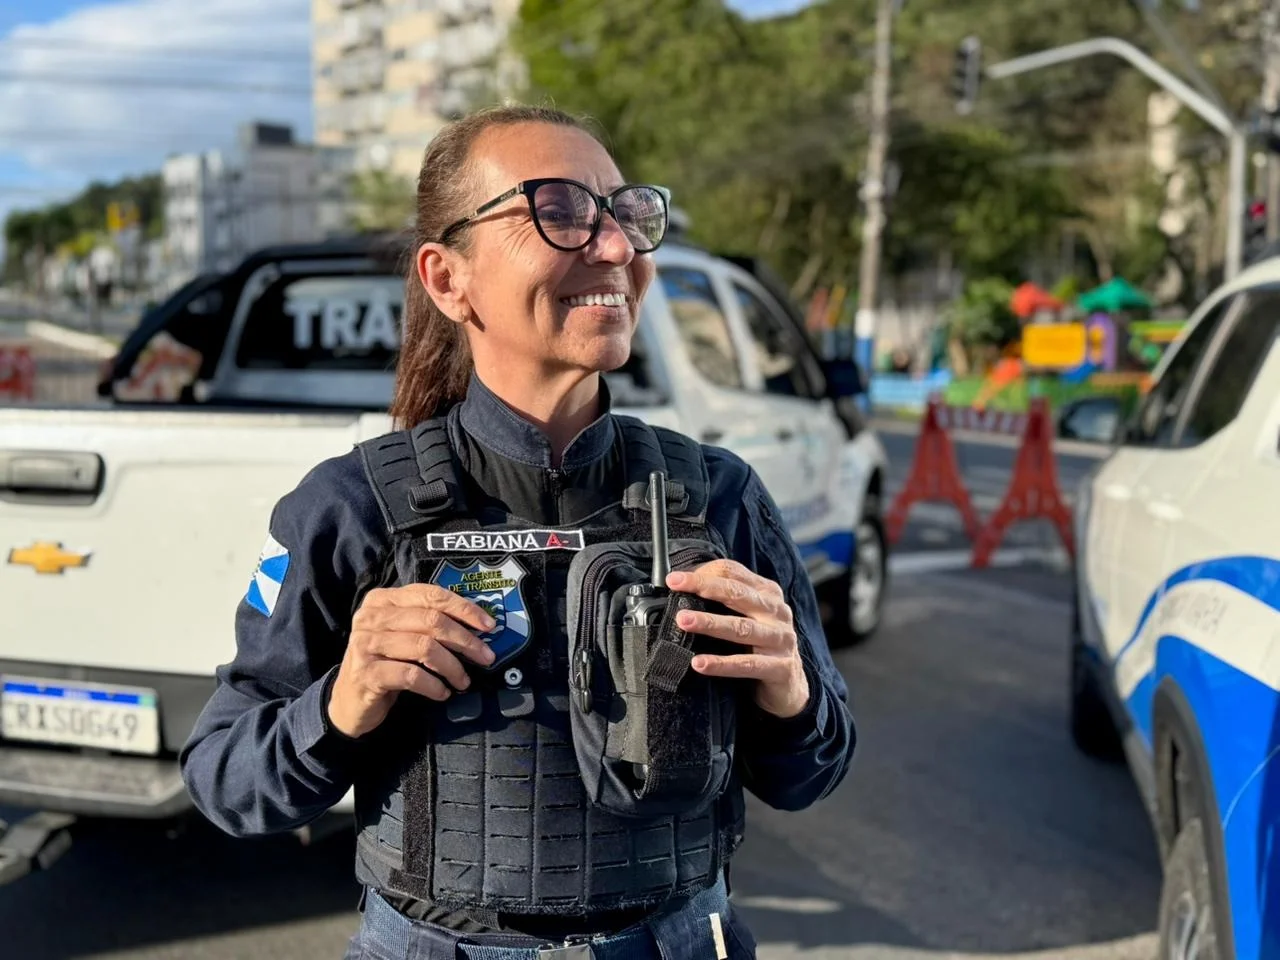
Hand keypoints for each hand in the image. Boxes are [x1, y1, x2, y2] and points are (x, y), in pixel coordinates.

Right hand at [327, 584, 497, 737]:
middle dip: (465, 640)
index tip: (488, 626)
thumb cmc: (386, 663)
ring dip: (453, 667)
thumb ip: (429, 623)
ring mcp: (366, 644)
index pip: (431, 595)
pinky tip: (442, 693)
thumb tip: (478, 625)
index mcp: (383, 599)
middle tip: (486, 657)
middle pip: (431, 621)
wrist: (350, 701)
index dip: (464, 609)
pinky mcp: (366, 673)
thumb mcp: (404, 635)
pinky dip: (434, 685)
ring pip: (424, 648)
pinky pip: (412, 675)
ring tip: (463, 681)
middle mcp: (371, 616)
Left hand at [664, 560, 809, 718]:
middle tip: (676, 588)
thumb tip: (684, 587)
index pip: (734, 574)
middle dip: (705, 588)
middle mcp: (777, 612)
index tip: (674, 579)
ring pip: (741, 628)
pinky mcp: (781, 668)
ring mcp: (781, 640)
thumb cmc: (760, 645)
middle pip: (738, 594)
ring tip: (683, 621)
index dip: (703, 574)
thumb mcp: (747, 616)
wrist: (790, 684)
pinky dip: (722, 664)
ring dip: (710, 623)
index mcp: (768, 594)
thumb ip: (725, 600)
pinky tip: (700, 663)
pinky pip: (747, 664)